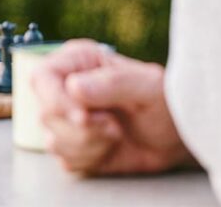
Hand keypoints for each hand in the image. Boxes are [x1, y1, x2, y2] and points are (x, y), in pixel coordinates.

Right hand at [31, 39, 197, 174]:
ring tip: (116, 134)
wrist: (179, 137)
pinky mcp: (73, 144)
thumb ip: (111, 84)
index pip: (42, 78)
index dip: (56, 100)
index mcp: (76, 61)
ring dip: (89, 145)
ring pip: (53, 139)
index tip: (84, 118)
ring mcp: (67, 117)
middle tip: (114, 126)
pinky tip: (110, 148)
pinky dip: (90, 160)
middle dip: (82, 129)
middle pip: (46, 112)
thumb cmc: (165, 102)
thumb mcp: (147, 86)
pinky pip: (65, 160)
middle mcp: (65, 87)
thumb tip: (73, 87)